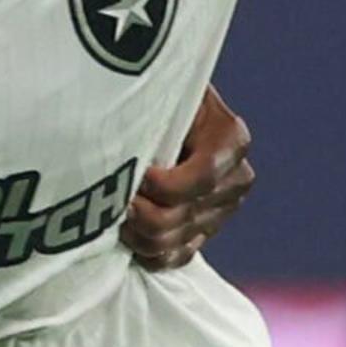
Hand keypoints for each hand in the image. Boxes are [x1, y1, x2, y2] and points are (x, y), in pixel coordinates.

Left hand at [127, 90, 255, 269]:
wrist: (165, 109)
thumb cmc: (157, 91)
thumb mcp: (161, 89)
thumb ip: (155, 108)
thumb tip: (126, 136)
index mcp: (231, 138)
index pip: (204, 176)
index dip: (164, 184)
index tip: (136, 174)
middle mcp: (235, 178)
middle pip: (184, 215)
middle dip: (140, 211)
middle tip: (110, 196)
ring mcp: (221, 210)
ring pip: (175, 242)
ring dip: (136, 232)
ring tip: (112, 213)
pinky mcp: (204, 232)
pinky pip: (176, 257)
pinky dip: (147, 252)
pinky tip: (126, 233)